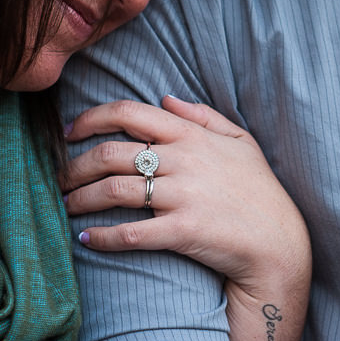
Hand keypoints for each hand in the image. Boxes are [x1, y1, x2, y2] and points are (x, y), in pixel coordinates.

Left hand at [61, 96, 310, 297]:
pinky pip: (131, 232)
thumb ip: (203, 116)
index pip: (129, 113)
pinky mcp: (183, 231)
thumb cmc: (260, 191)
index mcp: (191, 136)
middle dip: (75, 166)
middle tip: (60, 179)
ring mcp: (183, 196)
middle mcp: (183, 161)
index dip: (91, 119)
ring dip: (81, 199)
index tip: (69, 132)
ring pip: (114, 190)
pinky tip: (88, 239)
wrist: (279, 243)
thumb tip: (166, 98)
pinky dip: (103, 236)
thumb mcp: (241, 143)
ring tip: (66, 207)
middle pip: (111, 153)